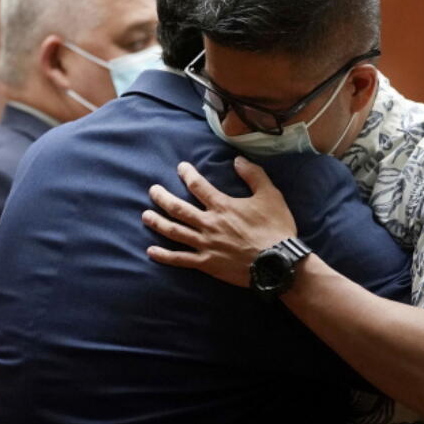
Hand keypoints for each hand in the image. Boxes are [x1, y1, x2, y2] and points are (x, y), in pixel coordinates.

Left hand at [143, 157, 297, 287]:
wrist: (278, 262)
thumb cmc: (276, 228)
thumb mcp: (270, 196)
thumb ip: (254, 175)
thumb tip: (238, 159)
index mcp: (222, 206)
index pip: (198, 185)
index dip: (187, 174)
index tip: (180, 168)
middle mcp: (208, 223)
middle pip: (177, 208)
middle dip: (162, 197)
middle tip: (152, 190)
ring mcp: (205, 245)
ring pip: (174, 232)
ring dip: (157, 222)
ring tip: (145, 215)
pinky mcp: (207, 263)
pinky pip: (180, 259)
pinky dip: (164, 255)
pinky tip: (151, 251)